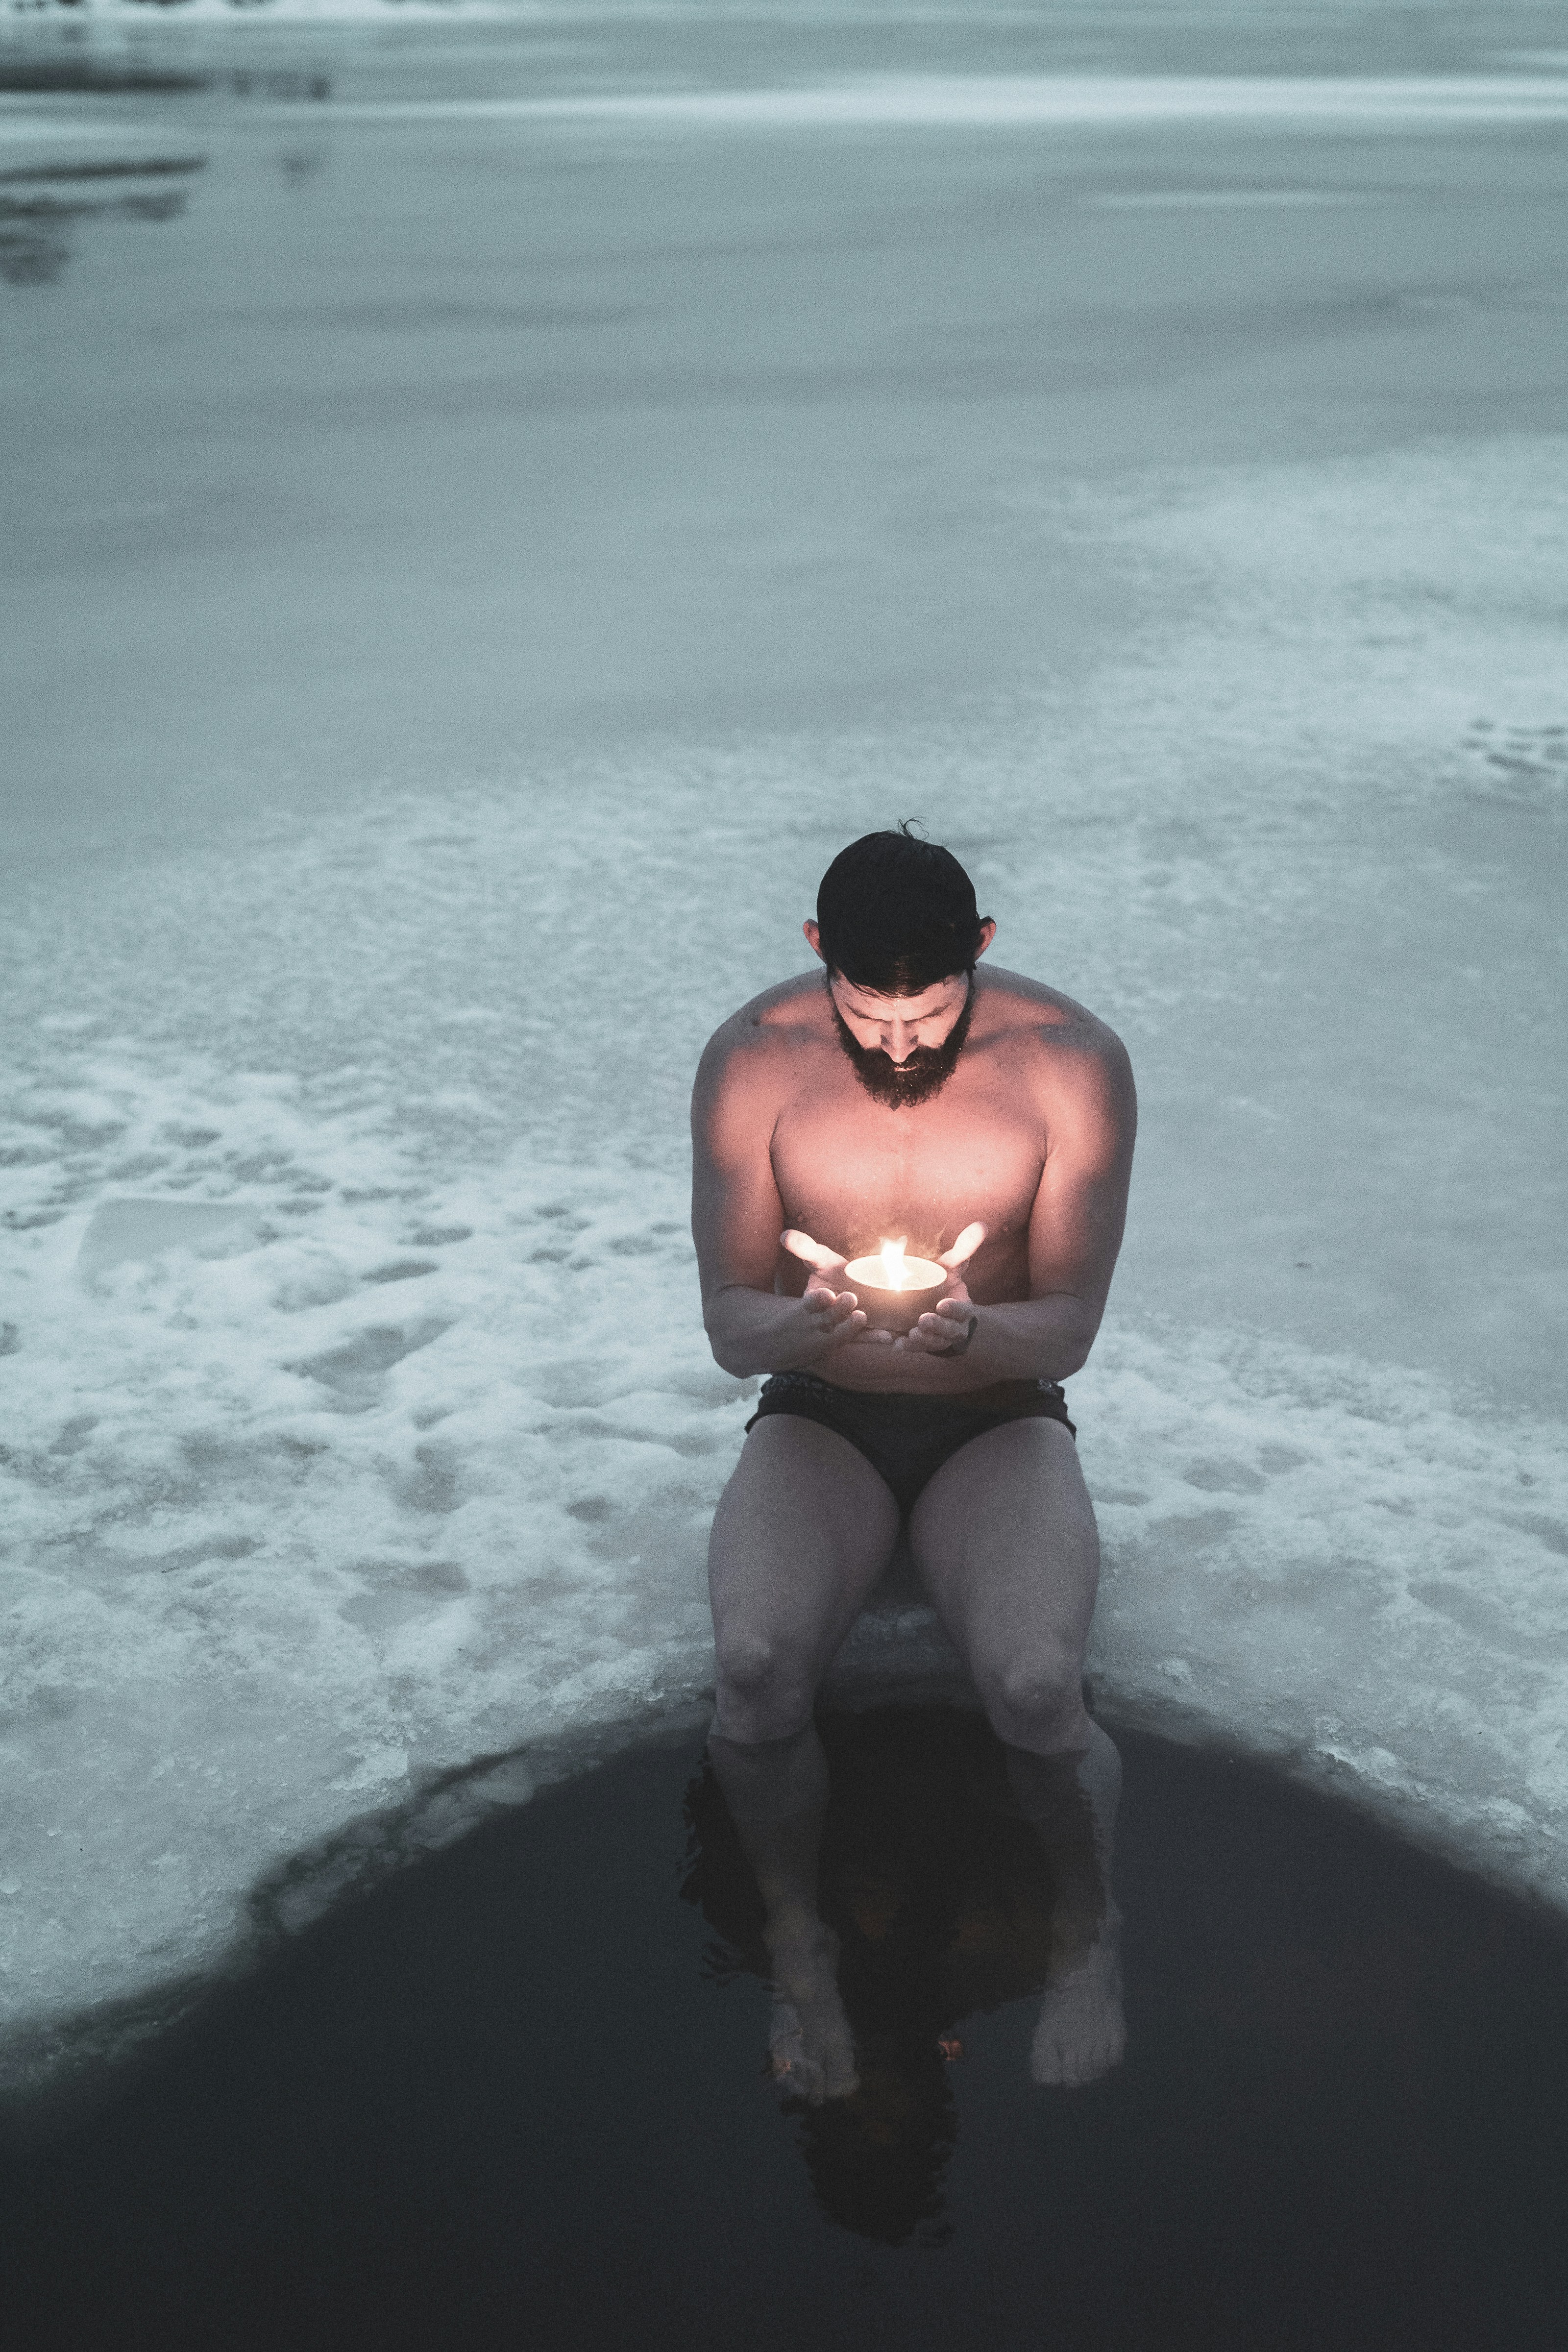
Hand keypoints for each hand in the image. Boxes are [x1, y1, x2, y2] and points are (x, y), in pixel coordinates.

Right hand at [781, 1228, 892, 1352]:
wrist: (861, 1287)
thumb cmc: (834, 1271)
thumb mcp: (821, 1258)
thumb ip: (806, 1247)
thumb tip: (785, 1235)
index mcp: (813, 1300)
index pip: (811, 1302)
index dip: (817, 1300)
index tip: (827, 1293)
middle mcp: (826, 1318)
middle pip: (828, 1319)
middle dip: (837, 1310)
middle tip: (850, 1297)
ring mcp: (843, 1329)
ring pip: (845, 1334)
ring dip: (853, 1327)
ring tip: (862, 1316)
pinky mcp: (860, 1335)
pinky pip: (866, 1340)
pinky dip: (875, 1338)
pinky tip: (887, 1336)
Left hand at [899, 1221, 986, 1355]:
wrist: (936, 1311)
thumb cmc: (945, 1287)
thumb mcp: (953, 1268)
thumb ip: (964, 1249)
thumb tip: (981, 1225)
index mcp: (961, 1310)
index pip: (962, 1311)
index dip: (955, 1309)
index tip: (943, 1304)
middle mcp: (950, 1327)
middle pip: (947, 1331)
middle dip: (937, 1327)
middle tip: (923, 1320)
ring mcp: (934, 1338)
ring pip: (931, 1343)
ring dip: (921, 1341)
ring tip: (909, 1335)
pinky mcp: (917, 1343)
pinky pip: (910, 1347)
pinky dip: (901, 1346)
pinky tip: (891, 1343)